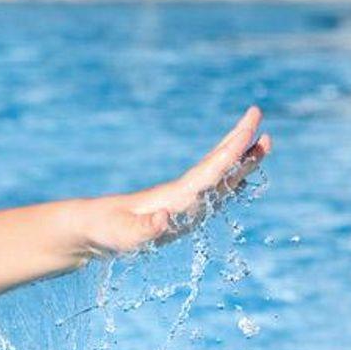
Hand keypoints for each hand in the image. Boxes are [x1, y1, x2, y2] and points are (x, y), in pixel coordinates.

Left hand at [89, 106, 270, 254]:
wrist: (88, 227)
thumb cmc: (105, 232)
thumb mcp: (124, 235)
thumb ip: (144, 228)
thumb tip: (165, 219)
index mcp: (174, 197)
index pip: (209, 171)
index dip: (232, 153)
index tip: (251, 131)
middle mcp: (182, 194)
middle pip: (216, 164)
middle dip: (239, 142)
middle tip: (257, 114)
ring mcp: (182, 200)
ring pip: (217, 174)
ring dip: (239, 159)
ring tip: (262, 143)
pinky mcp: (179, 209)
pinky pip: (212, 190)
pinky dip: (229, 180)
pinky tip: (240, 179)